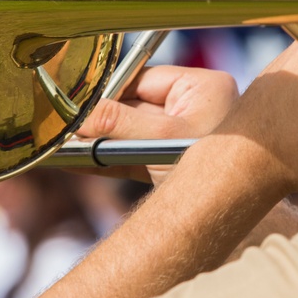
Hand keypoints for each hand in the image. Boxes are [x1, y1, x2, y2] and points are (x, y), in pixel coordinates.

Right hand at [76, 65, 238, 184]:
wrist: (230, 218)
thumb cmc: (216, 173)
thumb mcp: (162, 140)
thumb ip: (118, 123)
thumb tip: (80, 114)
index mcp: (203, 88)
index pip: (144, 80)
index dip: (110, 91)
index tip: (79, 103)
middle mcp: (195, 108)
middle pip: (134, 107)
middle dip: (102, 121)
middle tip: (68, 127)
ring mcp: (183, 138)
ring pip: (131, 134)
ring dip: (101, 143)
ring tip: (67, 146)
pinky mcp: (172, 164)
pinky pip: (134, 156)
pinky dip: (109, 160)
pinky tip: (78, 162)